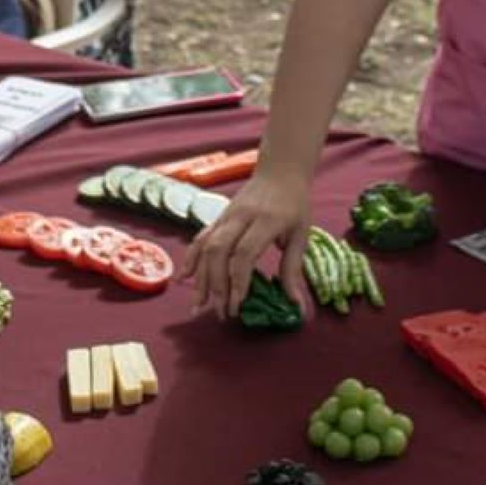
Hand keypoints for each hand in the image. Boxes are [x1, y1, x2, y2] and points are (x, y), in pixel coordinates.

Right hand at [181, 166, 313, 319]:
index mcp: (266, 221)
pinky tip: (184, 278)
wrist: (279, 171)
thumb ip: (293, 269)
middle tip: (222, 313)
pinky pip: (200, 238)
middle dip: (216, 284)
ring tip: (199, 305)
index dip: (238, 280)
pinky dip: (190, 258)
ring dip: (201, 278)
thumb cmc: (294, 204)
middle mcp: (241, 217)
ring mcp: (226, 216)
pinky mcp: (218, 218)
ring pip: (206, 246)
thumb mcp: (301, 235)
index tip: (237, 305)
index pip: (245, 252)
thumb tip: (296, 305)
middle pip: (219, 251)